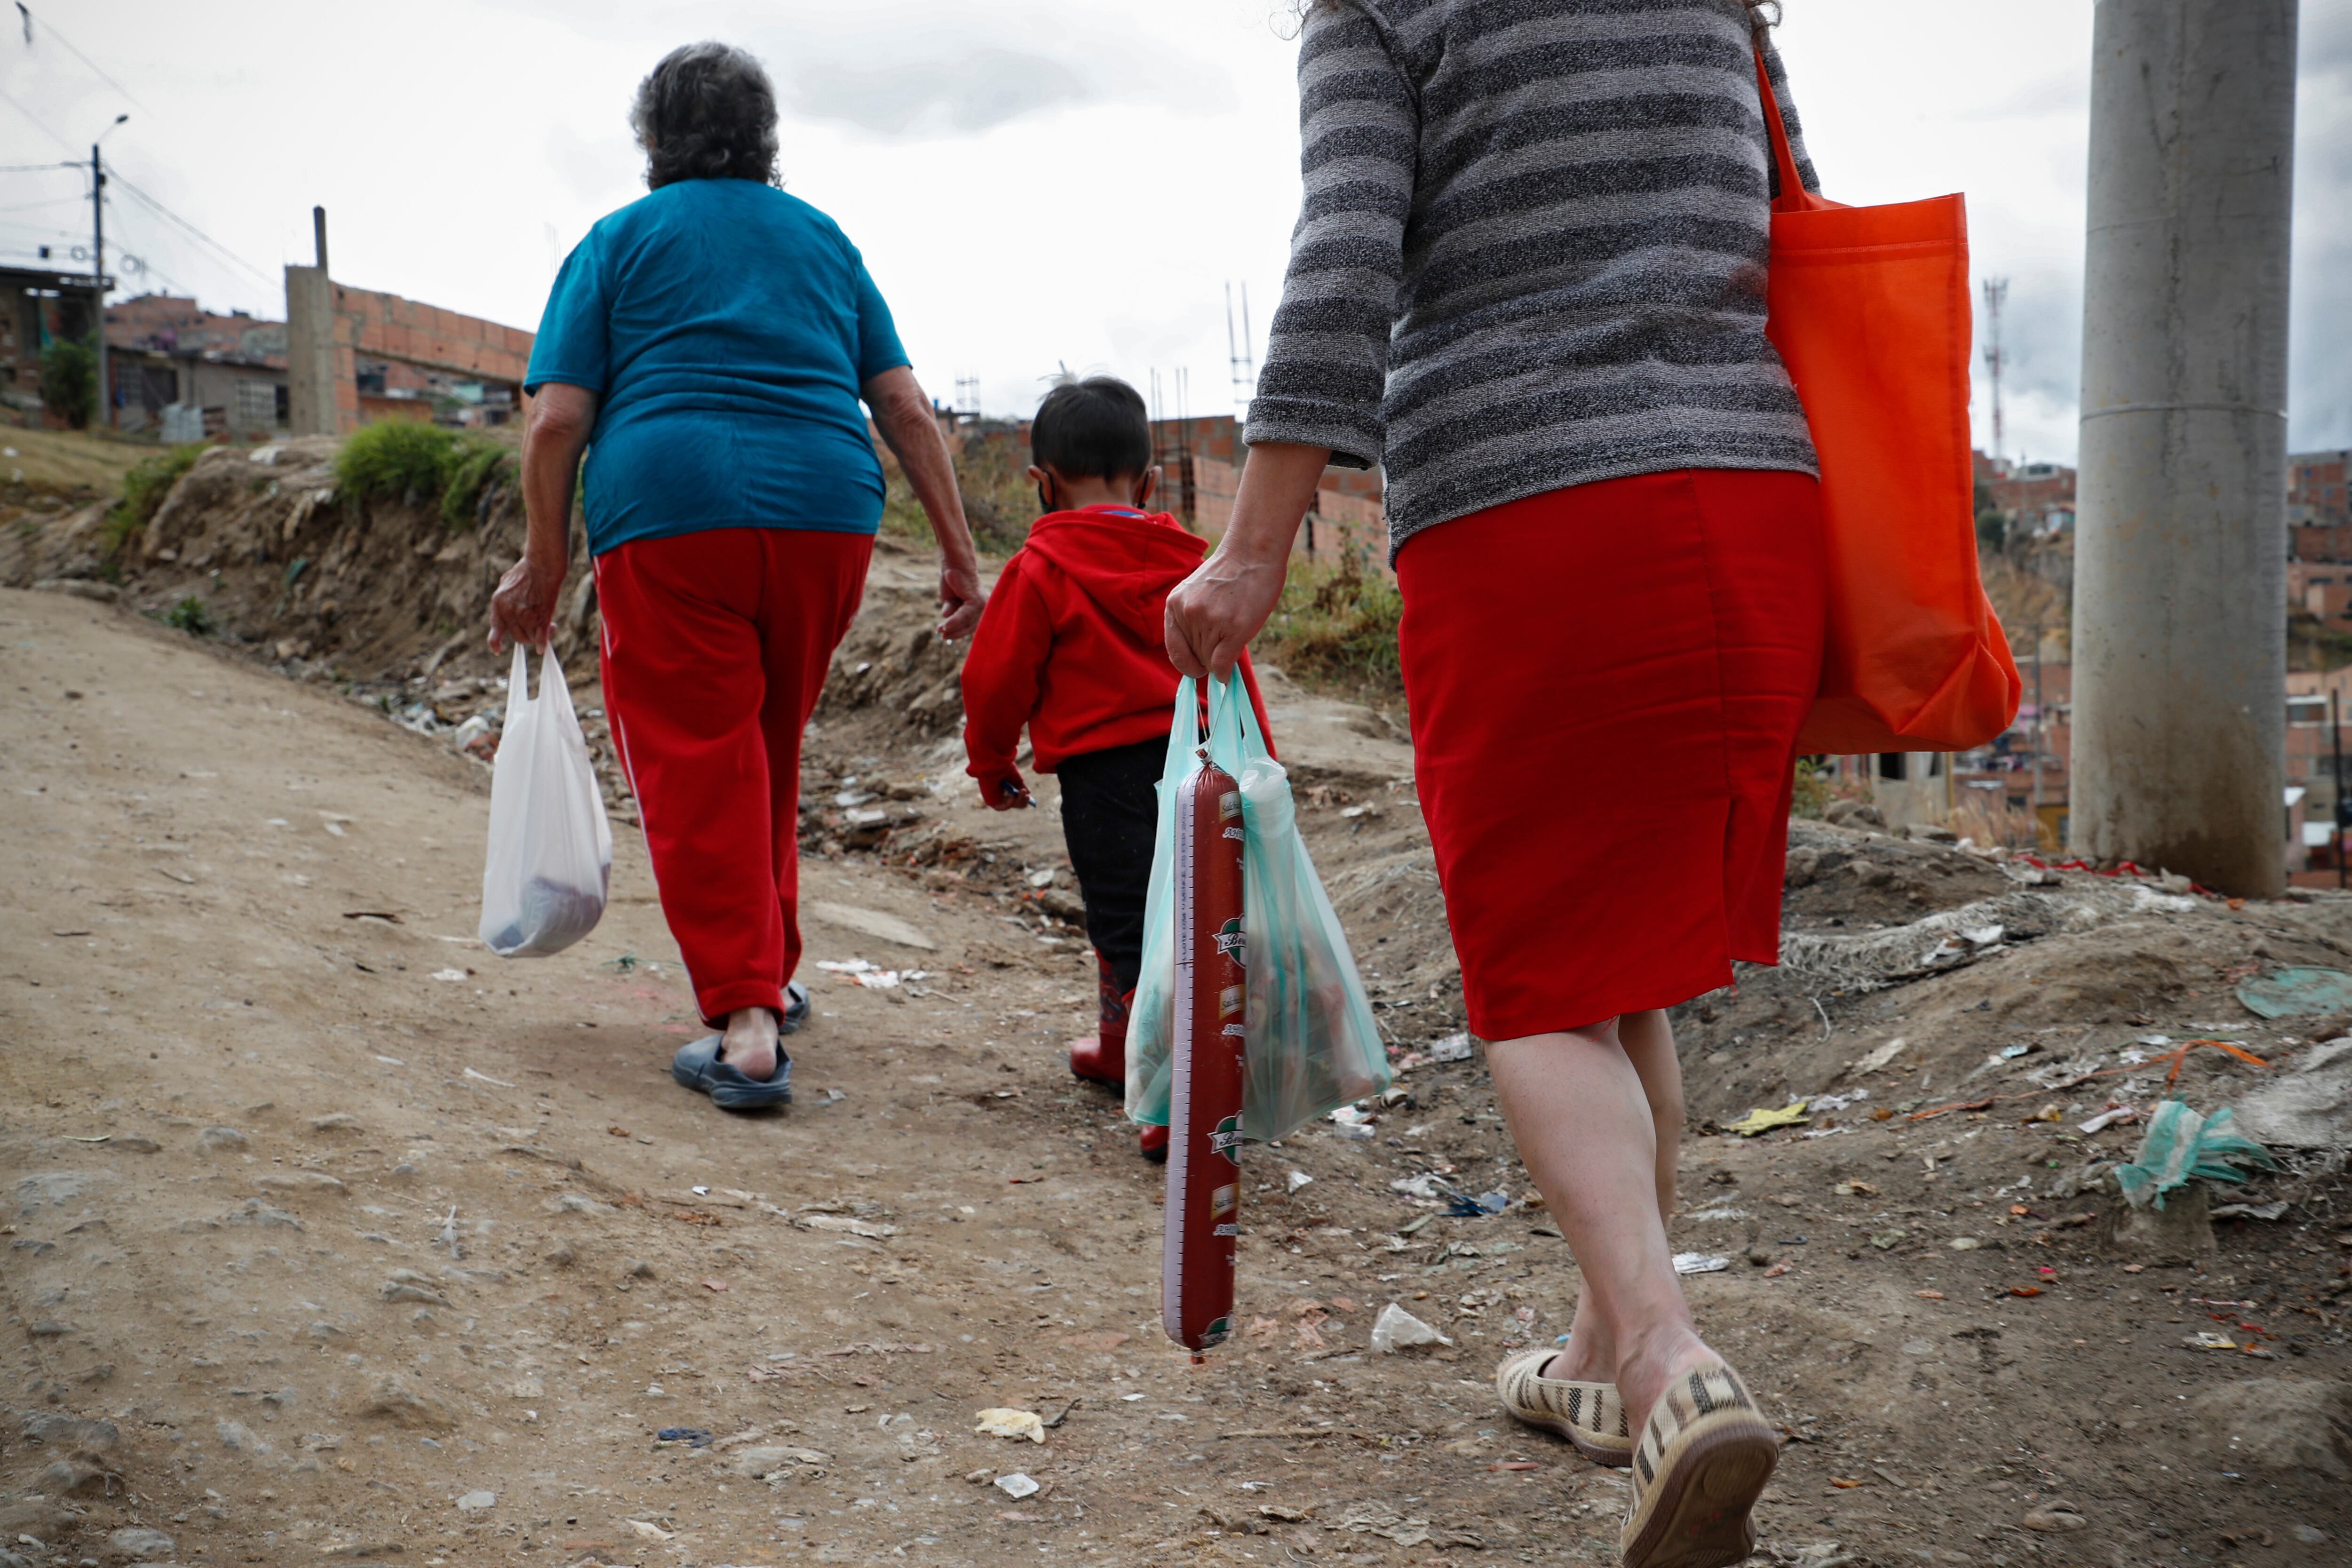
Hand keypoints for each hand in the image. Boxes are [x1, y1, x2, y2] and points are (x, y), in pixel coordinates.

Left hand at [489, 551, 566, 652]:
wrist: (541, 566)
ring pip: (530, 638)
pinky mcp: (541, 618)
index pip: (496, 629)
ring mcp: (526, 616)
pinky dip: (543, 643)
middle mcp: (510, 613)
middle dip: (526, 638)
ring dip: (539, 637)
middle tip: (536, 632)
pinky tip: (545, 646)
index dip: (495, 642)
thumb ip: (505, 596)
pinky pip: (541, 637)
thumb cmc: (526, 570)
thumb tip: (506, 602)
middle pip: (517, 637)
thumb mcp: (506, 581)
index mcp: (499, 604)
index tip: (497, 650)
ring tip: (550, 628)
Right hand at [937, 558, 984, 640]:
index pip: (971, 626)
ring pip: (967, 622)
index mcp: (980, 609)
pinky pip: (965, 615)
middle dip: (955, 632)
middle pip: (971, 626)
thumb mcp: (951, 601)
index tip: (946, 637)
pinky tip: (945, 626)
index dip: (959, 633)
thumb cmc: (952, 582)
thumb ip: (953, 613)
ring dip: (952, 627)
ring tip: (940, 630)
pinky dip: (954, 621)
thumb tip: (947, 623)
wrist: (954, 565)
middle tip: (941, 635)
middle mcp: (984, 607)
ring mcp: (982, 604)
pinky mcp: (976, 601)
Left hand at [980, 770, 1029, 810]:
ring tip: (1022, 792)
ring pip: (1009, 804)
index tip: (1028, 796)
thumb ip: (1020, 785)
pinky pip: (1001, 807)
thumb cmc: (1003, 768)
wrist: (994, 766)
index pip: (1012, 794)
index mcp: (1002, 784)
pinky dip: (1009, 804)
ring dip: (1018, 801)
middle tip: (1028, 796)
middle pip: (1011, 801)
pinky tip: (1012, 798)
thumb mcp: (1015, 777)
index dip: (1021, 797)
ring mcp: (994, 796)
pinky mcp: (990, 801)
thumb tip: (1028, 792)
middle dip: (1021, 800)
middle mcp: (998, 791)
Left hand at [1165, 550, 1286, 680]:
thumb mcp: (1197, 592)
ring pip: (1209, 661)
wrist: (1253, 553)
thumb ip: (1191, 619)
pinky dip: (1225, 672)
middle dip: (1208, 656)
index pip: (1174, 649)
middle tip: (1224, 641)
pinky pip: (1223, 663)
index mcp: (1175, 604)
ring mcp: (1211, 621)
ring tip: (1233, 635)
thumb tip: (1197, 660)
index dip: (1186, 664)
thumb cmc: (1229, 573)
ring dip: (1220, 658)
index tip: (1196, 668)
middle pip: (1195, 656)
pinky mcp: (1234, 628)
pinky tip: (1228, 672)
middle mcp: (1189, 613)